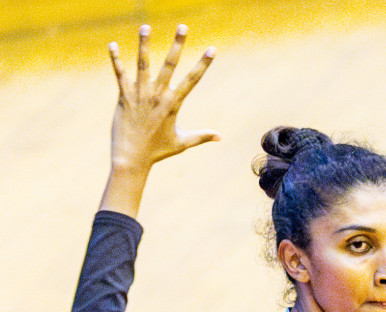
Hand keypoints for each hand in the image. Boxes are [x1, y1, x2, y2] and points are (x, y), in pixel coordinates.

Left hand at [101, 25, 217, 216]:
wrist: (132, 158)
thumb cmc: (158, 151)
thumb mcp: (182, 143)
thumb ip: (201, 136)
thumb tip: (219, 137)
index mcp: (174, 104)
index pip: (192, 79)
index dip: (203, 63)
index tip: (212, 49)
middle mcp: (158, 96)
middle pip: (170, 65)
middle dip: (178, 45)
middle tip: (183, 27)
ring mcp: (140, 95)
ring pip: (143, 64)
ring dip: (145, 44)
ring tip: (146, 26)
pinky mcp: (124, 96)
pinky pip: (119, 74)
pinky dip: (116, 60)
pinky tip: (113, 45)